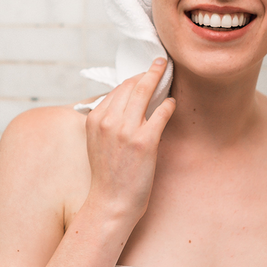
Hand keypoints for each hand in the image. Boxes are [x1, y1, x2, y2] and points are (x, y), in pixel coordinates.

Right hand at [84, 58, 175, 221]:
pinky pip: (161, 112)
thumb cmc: (107, 175)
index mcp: (94, 119)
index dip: (134, 79)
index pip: (117, 89)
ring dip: (159, 79)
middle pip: (131, 85)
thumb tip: (126, 103)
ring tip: (167, 72)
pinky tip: (171, 103)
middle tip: (160, 64)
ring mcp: (126, 130)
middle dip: (148, 72)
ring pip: (145, 92)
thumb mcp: (96, 142)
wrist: (111, 202)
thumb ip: (107, 121)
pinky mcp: (145, 141)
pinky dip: (168, 104)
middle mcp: (108, 121)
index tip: (143, 73)